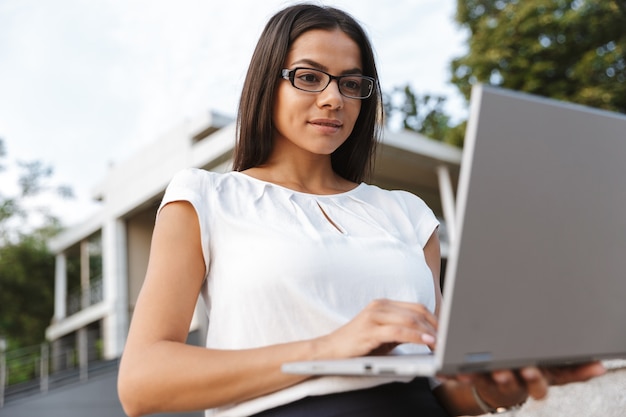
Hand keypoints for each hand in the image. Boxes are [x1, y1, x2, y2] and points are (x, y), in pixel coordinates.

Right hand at [316, 299, 437, 358]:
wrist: (330, 351)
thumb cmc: (359, 345)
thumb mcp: (384, 335)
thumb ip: (403, 331)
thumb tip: (430, 336)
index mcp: (383, 304)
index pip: (416, 307)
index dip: (435, 319)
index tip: (448, 332)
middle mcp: (379, 306)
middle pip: (416, 311)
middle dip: (436, 325)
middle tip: (449, 339)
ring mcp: (373, 316)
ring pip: (410, 320)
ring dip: (429, 332)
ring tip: (441, 342)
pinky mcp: (369, 330)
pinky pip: (399, 331)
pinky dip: (416, 336)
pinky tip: (426, 342)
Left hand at [458, 362, 605, 409]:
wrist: (506, 376)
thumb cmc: (533, 367)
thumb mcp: (556, 370)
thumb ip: (575, 369)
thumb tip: (600, 366)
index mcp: (534, 378)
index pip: (537, 384)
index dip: (533, 378)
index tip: (529, 370)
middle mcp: (511, 381)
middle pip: (507, 383)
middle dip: (504, 377)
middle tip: (499, 370)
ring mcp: (489, 379)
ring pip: (480, 379)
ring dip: (472, 375)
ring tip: (465, 369)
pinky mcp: (469, 375)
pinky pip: (457, 374)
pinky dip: (448, 373)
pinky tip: (440, 370)